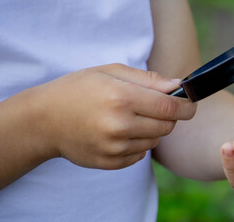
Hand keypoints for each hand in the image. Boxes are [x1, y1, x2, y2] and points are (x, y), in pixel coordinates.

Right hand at [28, 63, 196, 168]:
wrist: (44, 119)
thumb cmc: (79, 89)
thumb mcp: (111, 71)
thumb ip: (148, 79)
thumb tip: (178, 85)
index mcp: (121, 97)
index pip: (171, 108)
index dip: (186, 106)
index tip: (190, 103)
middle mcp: (119, 125)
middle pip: (167, 126)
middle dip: (169, 116)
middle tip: (154, 106)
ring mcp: (114, 147)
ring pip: (156, 140)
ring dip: (152, 129)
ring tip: (131, 117)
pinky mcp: (110, 162)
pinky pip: (141, 154)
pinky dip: (138, 142)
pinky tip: (121, 131)